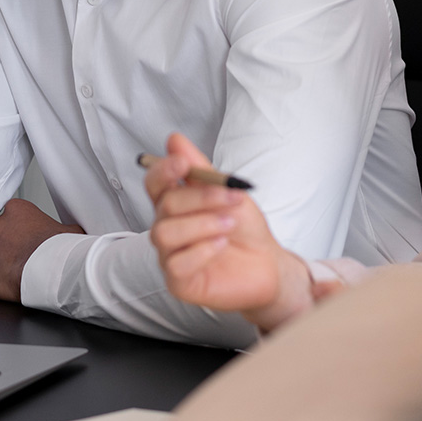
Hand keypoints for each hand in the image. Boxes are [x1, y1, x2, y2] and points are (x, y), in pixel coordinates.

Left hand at [0, 198, 84, 301]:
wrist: (50, 274)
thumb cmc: (58, 250)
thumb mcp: (69, 229)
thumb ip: (63, 226)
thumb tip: (73, 231)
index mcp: (16, 209)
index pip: (12, 212)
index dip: (21, 225)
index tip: (28, 234)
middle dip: (7, 242)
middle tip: (23, 252)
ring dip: (1, 261)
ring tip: (20, 268)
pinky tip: (13, 281)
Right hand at [146, 133, 314, 332]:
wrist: (266, 261)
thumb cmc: (243, 225)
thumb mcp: (227, 191)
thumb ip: (200, 169)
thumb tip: (174, 139)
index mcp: (175, 203)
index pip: (154, 183)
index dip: (163, 171)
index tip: (183, 163)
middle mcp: (167, 227)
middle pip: (165, 205)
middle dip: (201, 198)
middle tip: (232, 198)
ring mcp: (169, 255)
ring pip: (165, 234)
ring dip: (202, 224)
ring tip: (229, 224)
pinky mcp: (178, 281)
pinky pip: (176, 264)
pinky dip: (202, 251)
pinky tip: (221, 246)